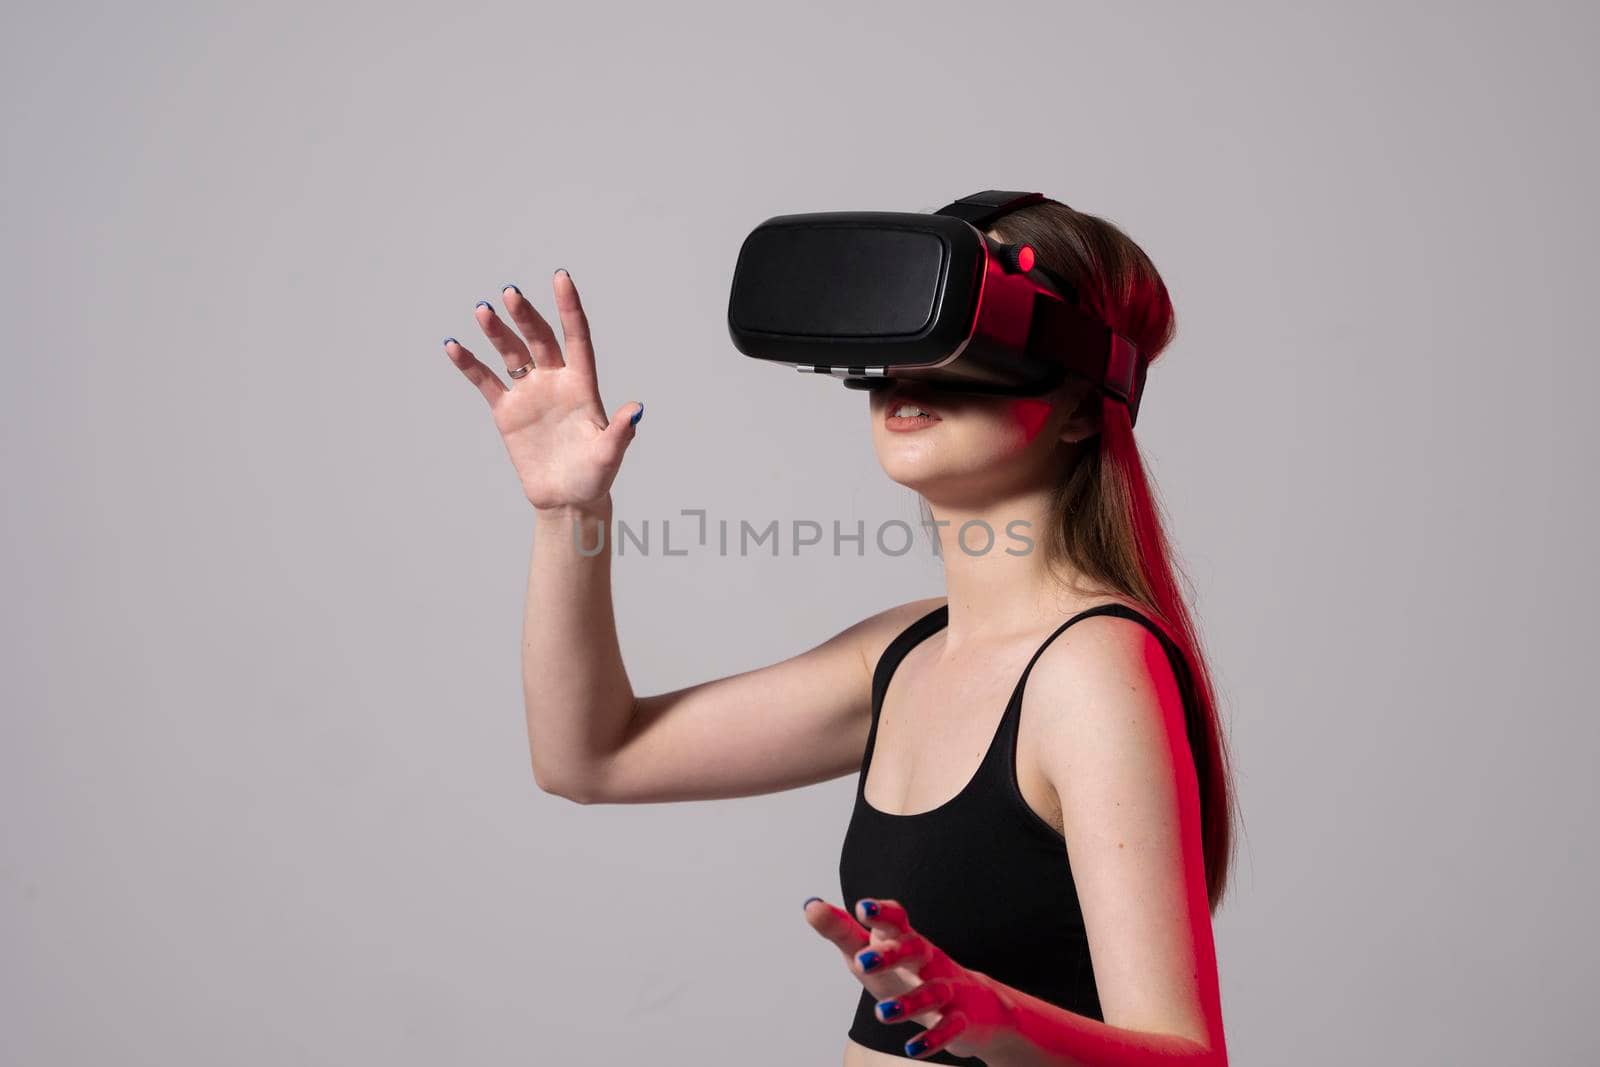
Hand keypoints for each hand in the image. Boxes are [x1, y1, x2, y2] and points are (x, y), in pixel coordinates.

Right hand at [444, 272, 642, 510]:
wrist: (566, 500)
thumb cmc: (594, 478)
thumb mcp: (609, 455)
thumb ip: (620, 432)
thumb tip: (636, 410)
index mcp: (583, 385)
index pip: (577, 338)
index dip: (569, 308)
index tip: (561, 277)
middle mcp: (555, 382)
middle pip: (540, 339)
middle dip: (526, 316)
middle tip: (511, 294)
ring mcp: (530, 394)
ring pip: (512, 354)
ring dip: (497, 332)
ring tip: (483, 310)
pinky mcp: (507, 411)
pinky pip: (486, 381)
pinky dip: (470, 364)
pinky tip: (454, 345)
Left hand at [803, 896, 1016, 1060]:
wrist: (976, 1004)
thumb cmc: (909, 974)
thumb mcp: (873, 951)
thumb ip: (842, 931)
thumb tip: (810, 905)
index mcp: (906, 940)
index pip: (896, 919)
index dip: (882, 913)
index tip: (862, 908)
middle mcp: (928, 960)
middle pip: (915, 949)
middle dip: (892, 954)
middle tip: (862, 962)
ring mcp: (948, 988)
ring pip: (933, 991)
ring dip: (909, 1003)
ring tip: (881, 1013)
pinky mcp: (961, 1018)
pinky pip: (950, 1027)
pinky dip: (934, 1039)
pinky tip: (913, 1048)